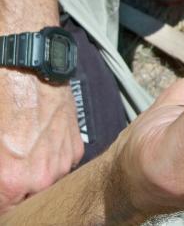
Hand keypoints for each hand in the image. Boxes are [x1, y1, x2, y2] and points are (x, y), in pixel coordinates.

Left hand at [0, 70, 83, 211]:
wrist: (29, 71)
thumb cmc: (1, 101)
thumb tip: (1, 184)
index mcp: (11, 181)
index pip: (6, 212)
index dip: (2, 201)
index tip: (1, 191)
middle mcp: (42, 178)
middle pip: (27, 198)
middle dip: (17, 187)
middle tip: (11, 164)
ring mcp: (63, 162)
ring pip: (47, 181)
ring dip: (36, 173)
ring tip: (25, 149)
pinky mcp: (76, 146)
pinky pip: (62, 163)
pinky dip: (52, 157)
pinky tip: (41, 138)